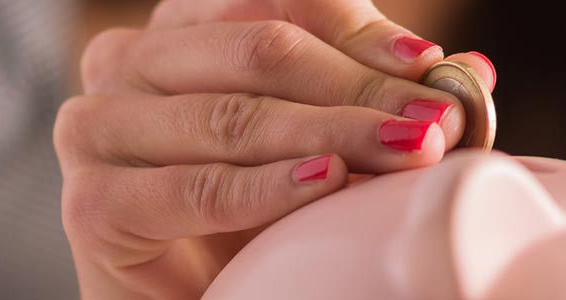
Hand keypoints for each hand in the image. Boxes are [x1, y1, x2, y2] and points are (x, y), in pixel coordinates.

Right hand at [55, 0, 495, 297]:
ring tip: (407, 151)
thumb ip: (384, 101)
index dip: (362, 34)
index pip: (282, 3)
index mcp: (190, 26)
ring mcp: (100, 125)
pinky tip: (324, 182)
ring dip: (333, 133)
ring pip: (235, 115)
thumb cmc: (262, 217)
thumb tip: (470, 72)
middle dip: (363, 88)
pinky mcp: (94, 202)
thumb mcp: (331, 146)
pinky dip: (266, 187)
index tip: (432, 69)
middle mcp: (133, 59)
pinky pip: (194, 188)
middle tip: (436, 123)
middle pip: (264, 51)